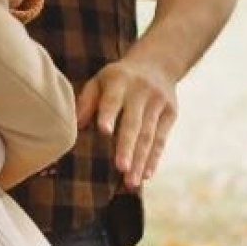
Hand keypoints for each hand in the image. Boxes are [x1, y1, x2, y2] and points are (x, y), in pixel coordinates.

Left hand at [75, 58, 176, 188]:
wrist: (157, 63)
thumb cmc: (118, 78)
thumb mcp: (100, 80)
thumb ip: (88, 100)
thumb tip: (76, 123)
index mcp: (119, 80)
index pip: (113, 99)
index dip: (109, 114)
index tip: (103, 130)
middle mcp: (141, 91)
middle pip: (134, 122)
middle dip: (127, 146)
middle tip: (121, 168)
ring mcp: (158, 102)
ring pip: (149, 135)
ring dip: (140, 160)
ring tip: (131, 182)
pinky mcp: (171, 113)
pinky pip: (161, 139)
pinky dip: (153, 158)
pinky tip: (146, 175)